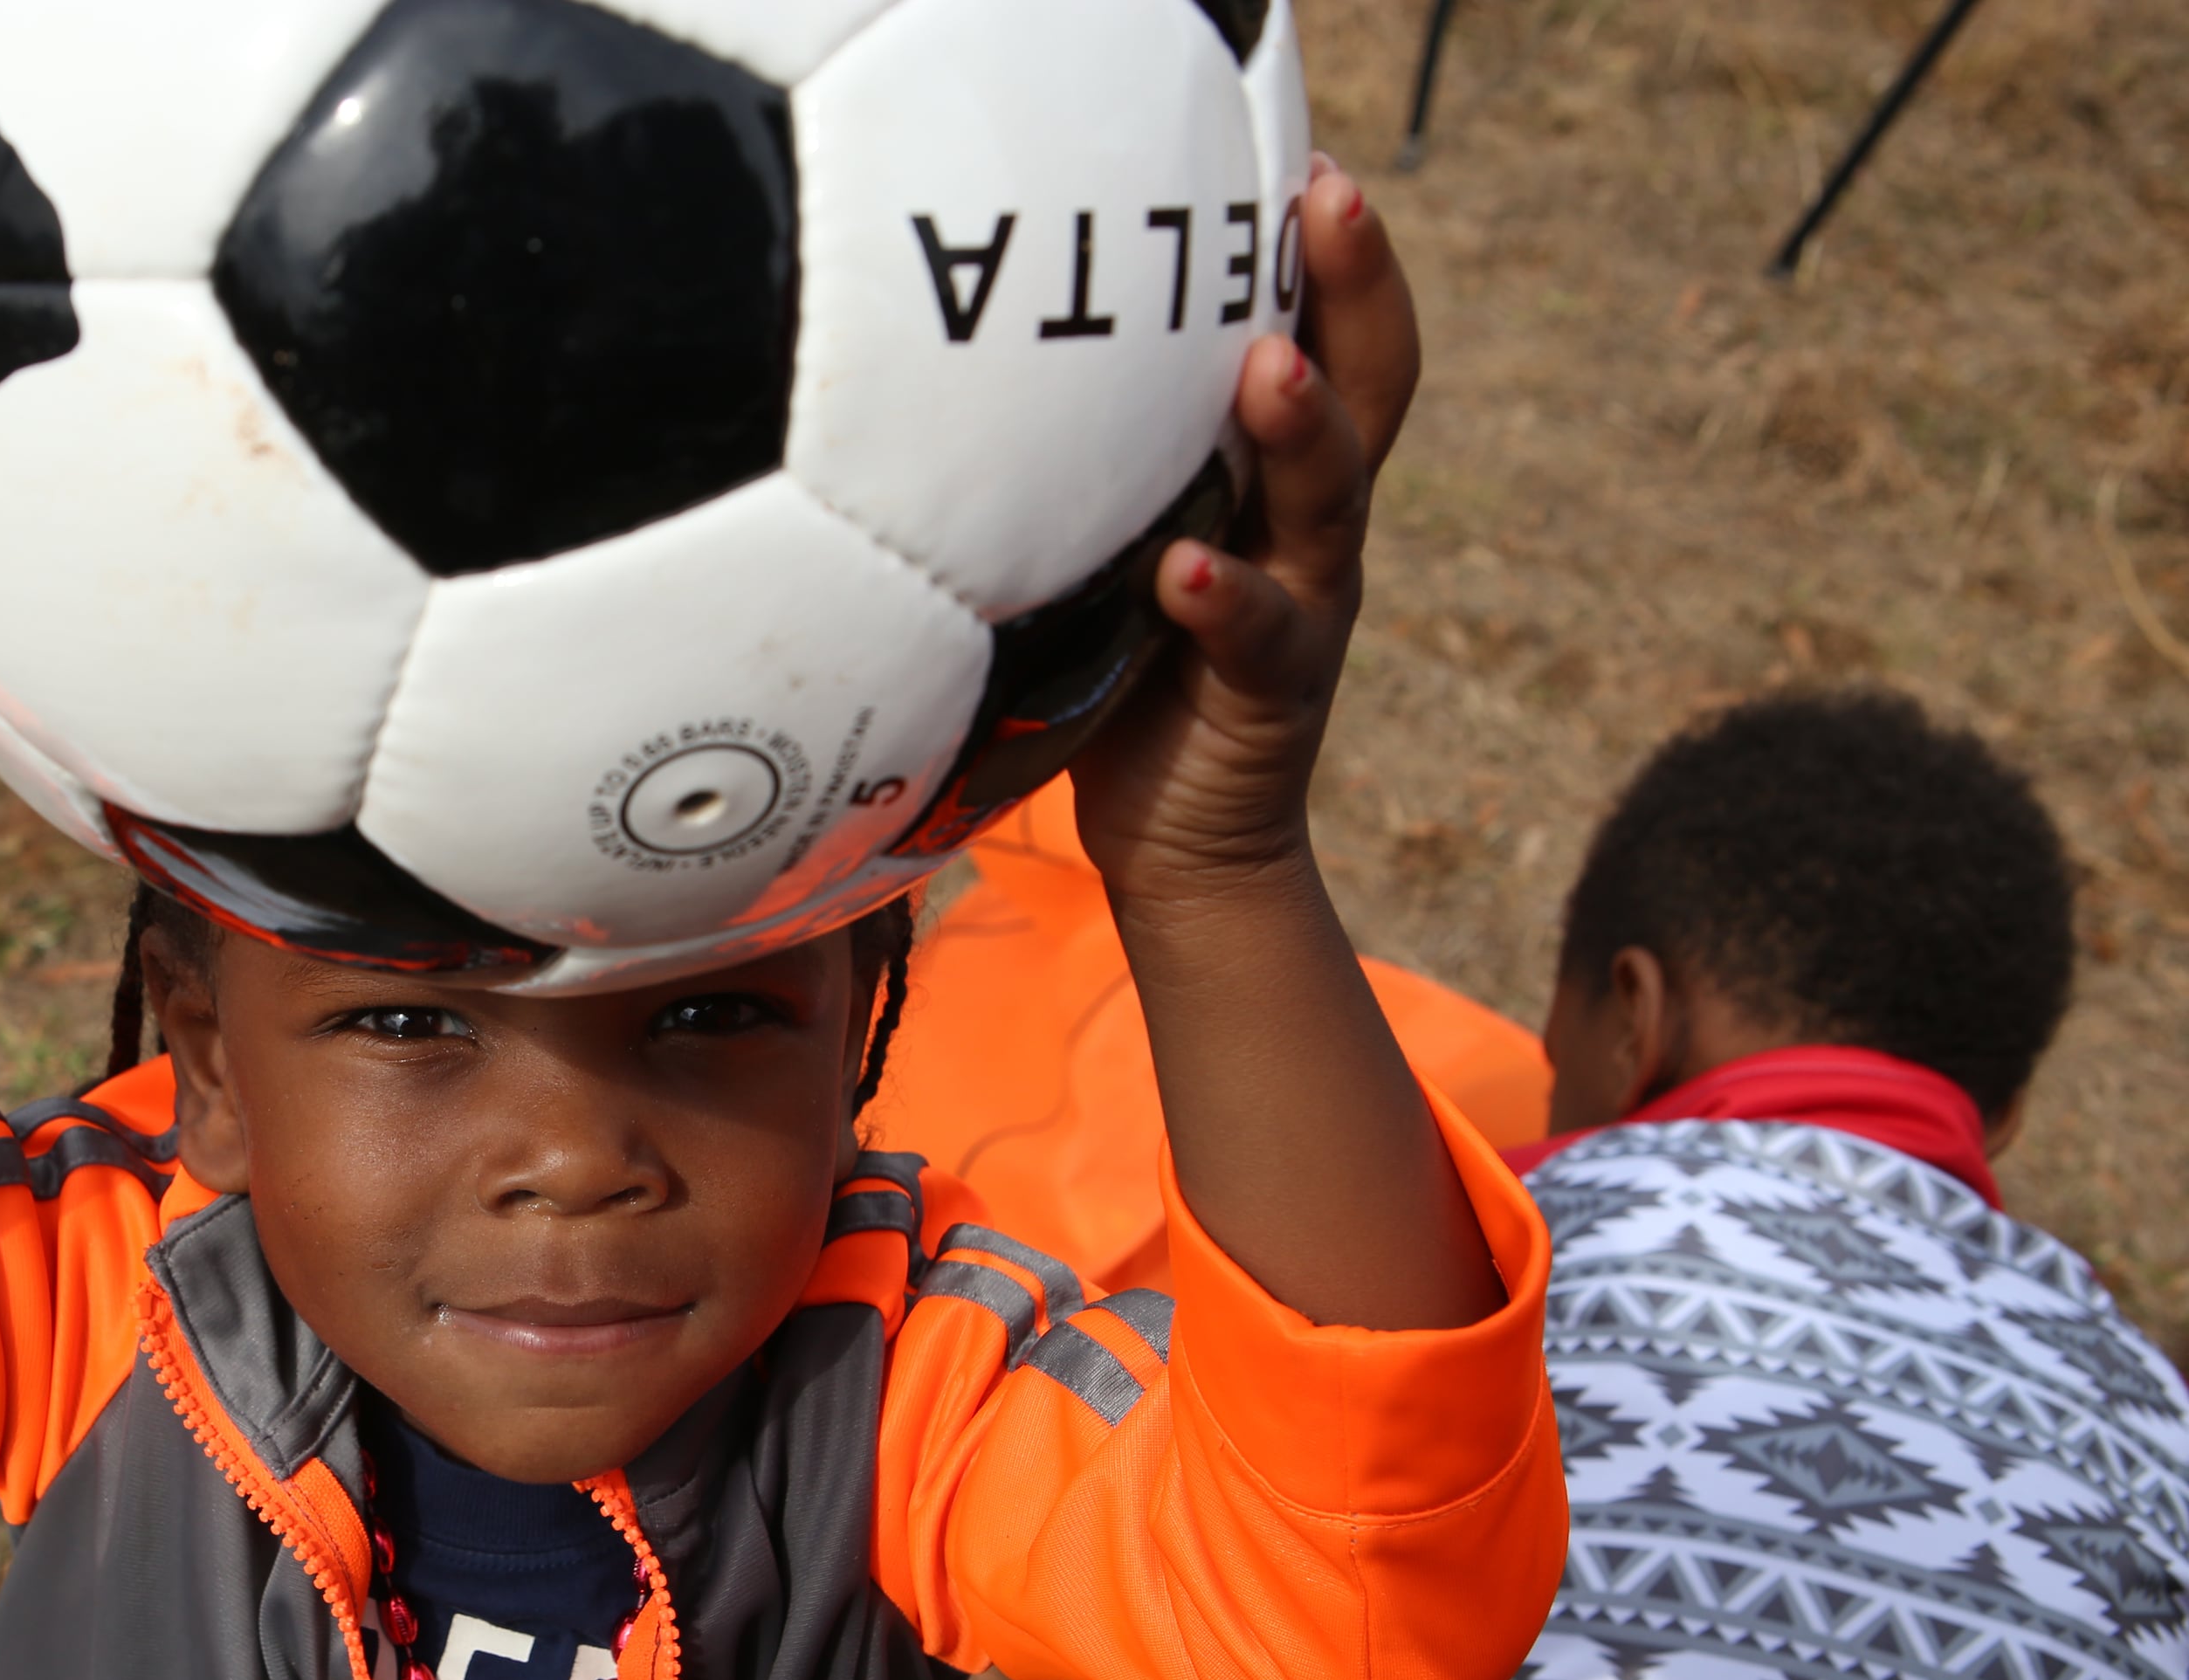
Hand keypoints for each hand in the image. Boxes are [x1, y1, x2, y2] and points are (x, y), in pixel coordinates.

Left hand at [1072, 159, 1418, 902]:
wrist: (1181, 843)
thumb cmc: (1136, 676)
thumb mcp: (1117, 546)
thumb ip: (1099, 467)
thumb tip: (984, 369)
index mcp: (1279, 480)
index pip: (1331, 343)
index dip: (1333, 257)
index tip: (1308, 163)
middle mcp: (1314, 529)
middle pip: (1367, 388)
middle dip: (1354, 290)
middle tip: (1330, 200)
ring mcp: (1308, 607)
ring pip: (1329, 501)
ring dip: (1301, 428)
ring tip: (1269, 368)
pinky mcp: (1276, 694)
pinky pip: (1258, 637)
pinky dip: (1221, 599)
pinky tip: (1182, 572)